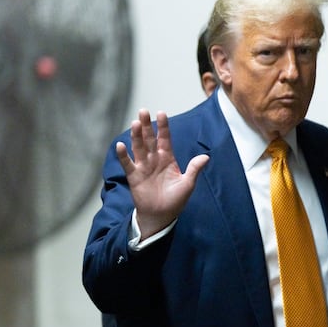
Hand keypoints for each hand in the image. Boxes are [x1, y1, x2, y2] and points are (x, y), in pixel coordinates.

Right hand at [116, 109, 208, 237]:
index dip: (163, 127)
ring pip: (138, 147)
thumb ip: (194, 169)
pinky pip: (127, 164)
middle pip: (149, 139)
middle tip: (143, 111)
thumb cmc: (175, 200)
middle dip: (147, 126)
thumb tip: (206, 156)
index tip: (162, 113)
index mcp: (168, 158)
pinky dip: (123, 155)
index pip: (165, 138)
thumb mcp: (188, 184)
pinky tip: (121, 145)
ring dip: (136, 136)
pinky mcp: (134, 176)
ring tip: (135, 123)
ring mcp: (143, 167)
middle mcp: (154, 159)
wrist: (161, 215)